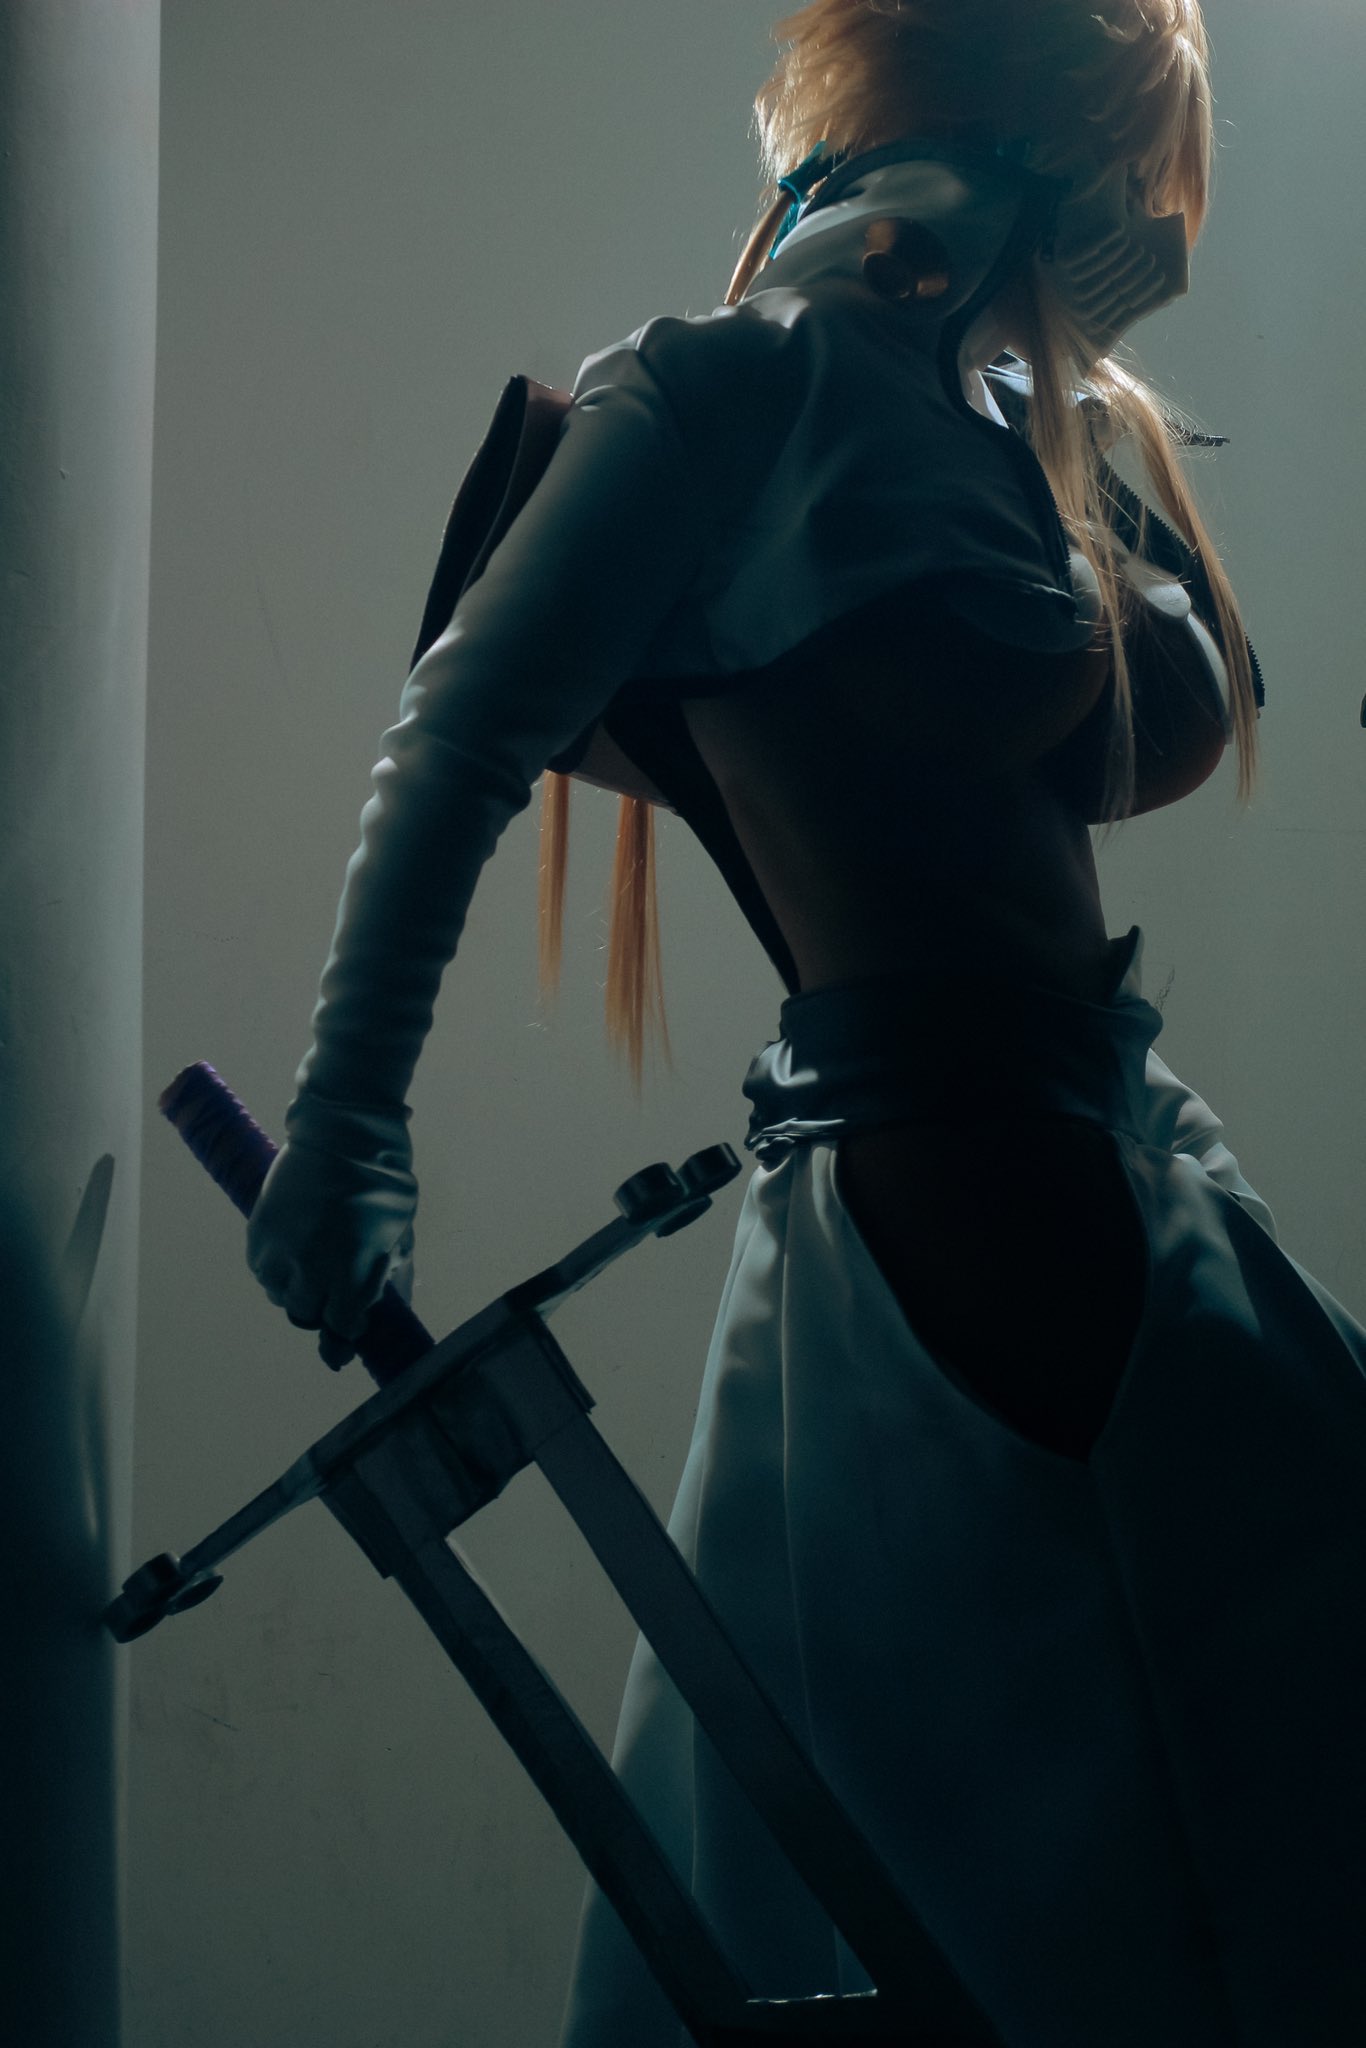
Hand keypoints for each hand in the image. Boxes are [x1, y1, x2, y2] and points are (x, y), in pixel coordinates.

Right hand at [246, 1093, 417, 1363]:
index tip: (348, 1331)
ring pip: (280, 1294)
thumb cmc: (383, 1179)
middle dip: (322, 1307)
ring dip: (296, 1289)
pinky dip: (275, 1270)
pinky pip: (261, 1269)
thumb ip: (385, 1268)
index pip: (342, 1322)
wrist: (342, 1131)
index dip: (346, 1331)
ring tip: (308, 1270)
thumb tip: (378, 1300)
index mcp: (352, 1266)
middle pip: (307, 1313)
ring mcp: (282, 1248)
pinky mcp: (260, 1230)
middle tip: (331, 1292)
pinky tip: (290, 1255)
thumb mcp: (399, 1228)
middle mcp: (312, 1265)